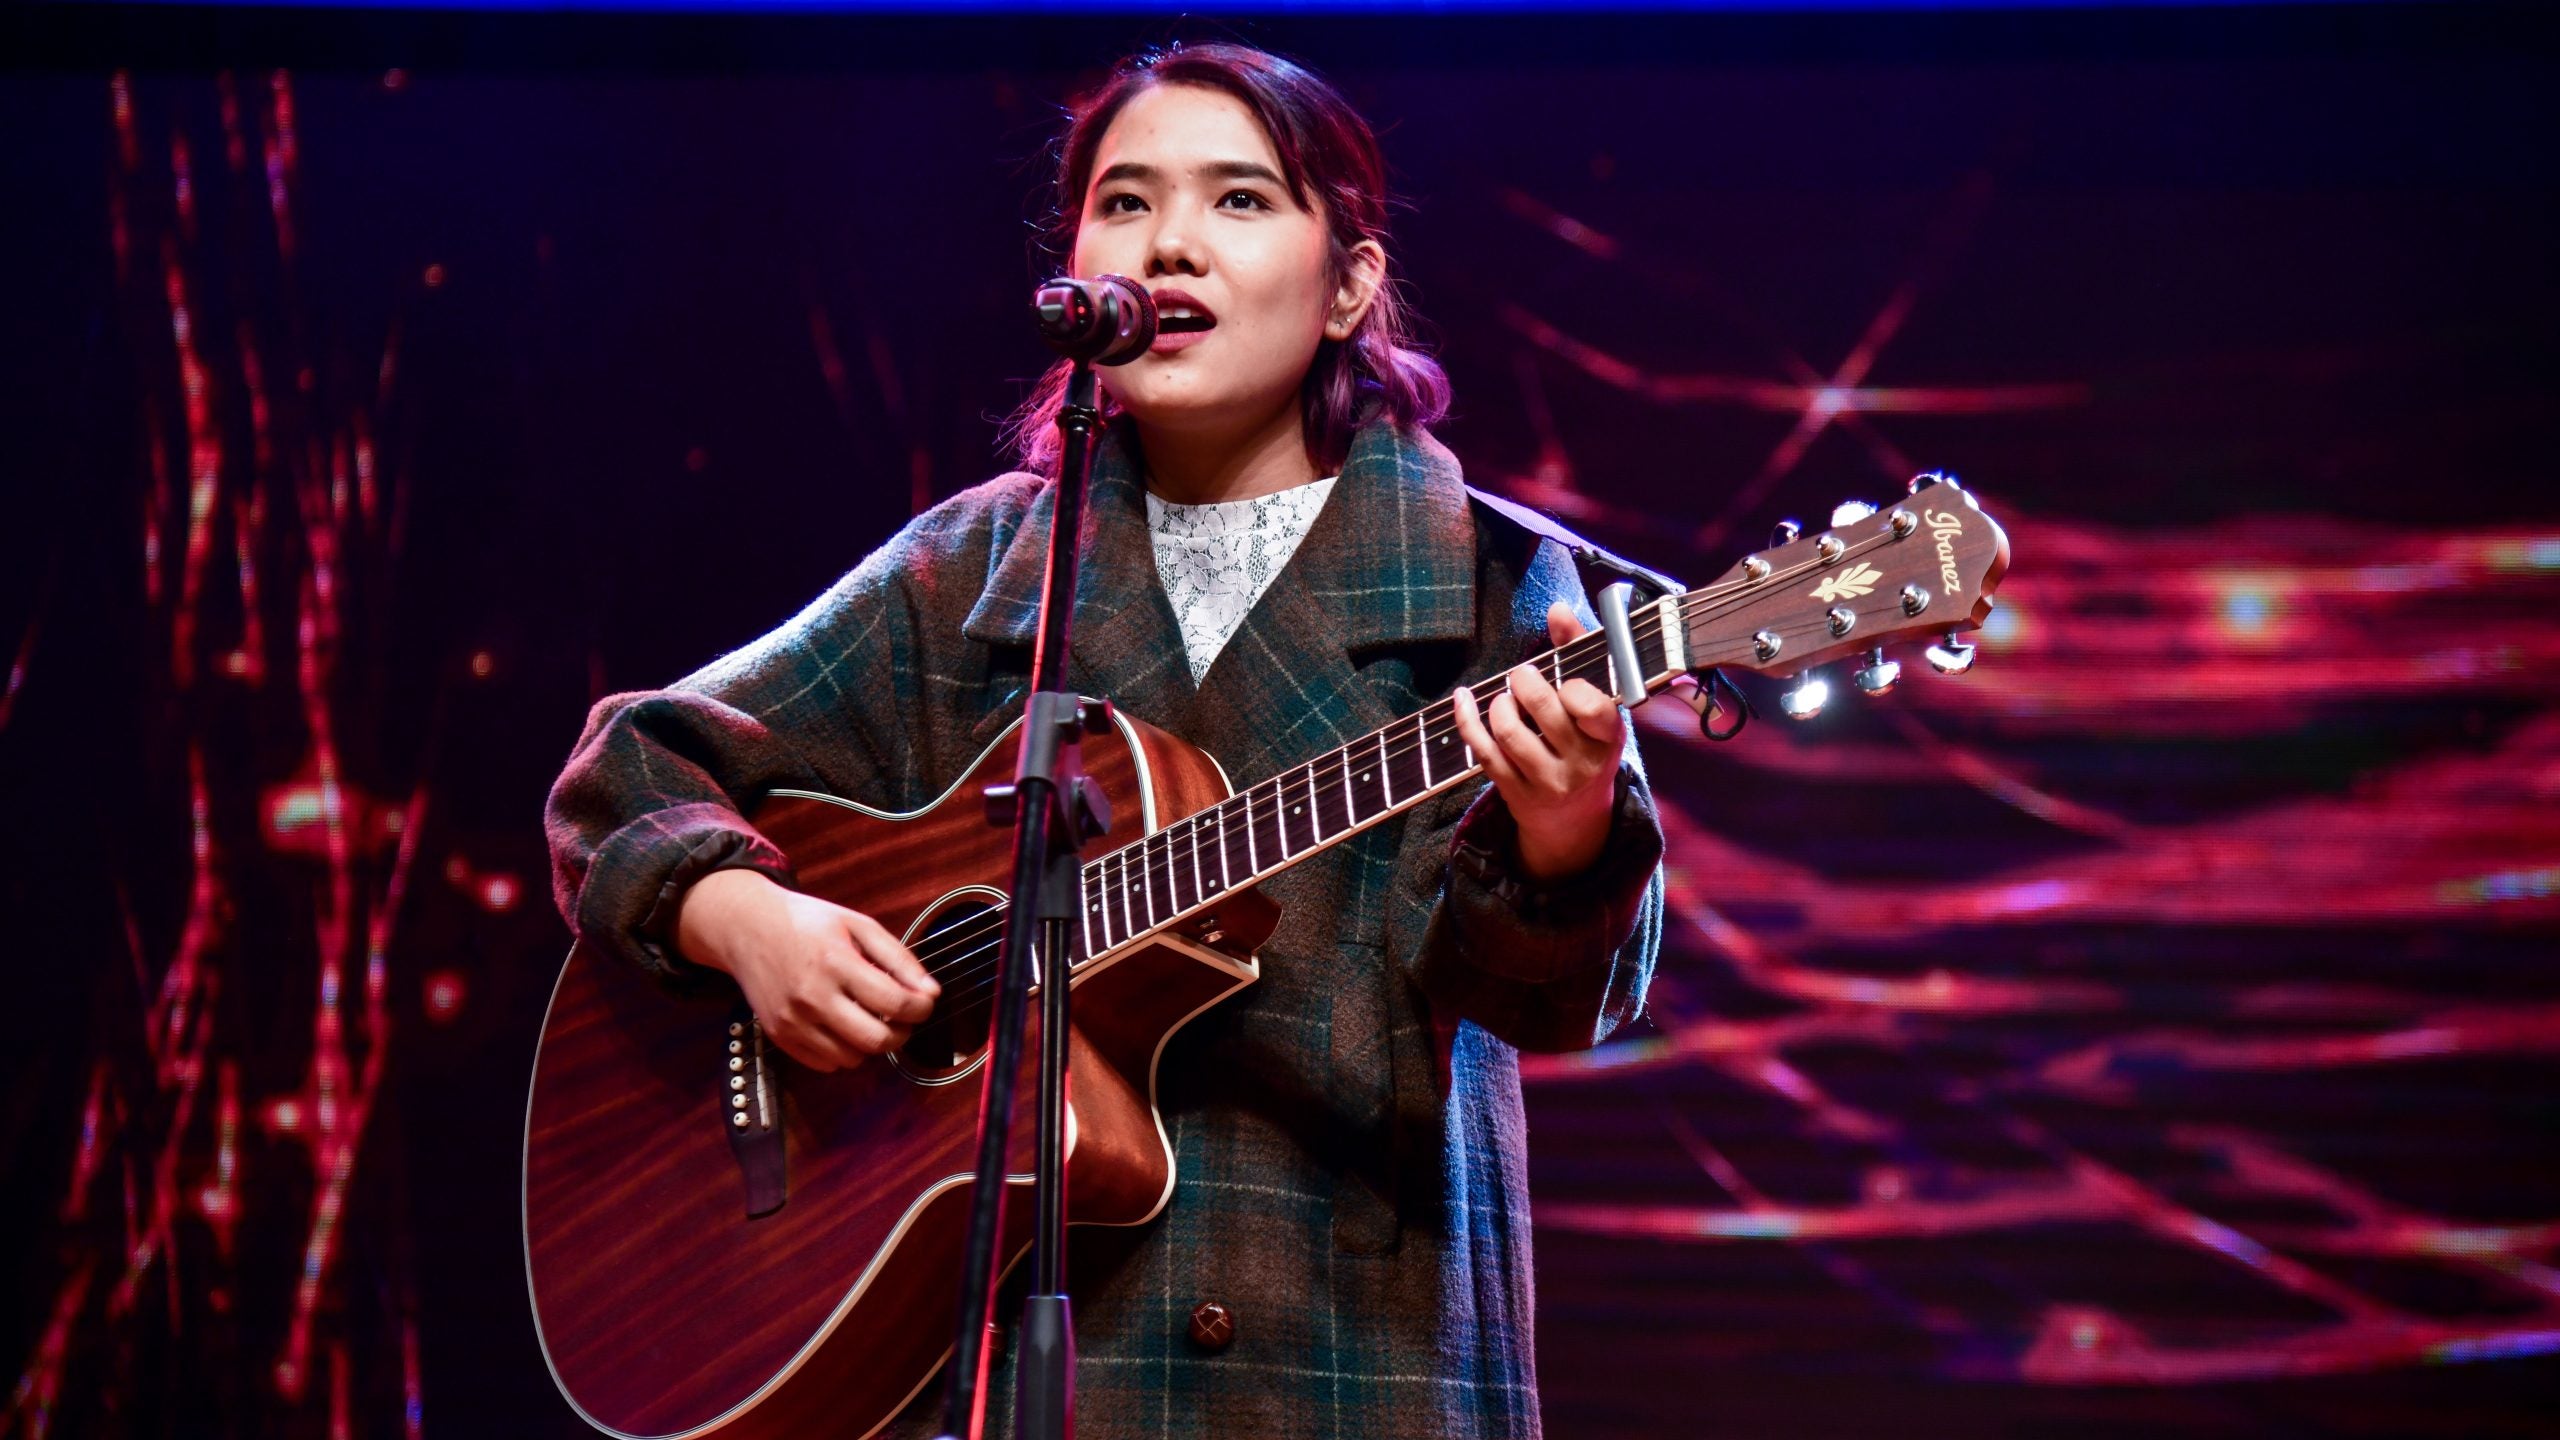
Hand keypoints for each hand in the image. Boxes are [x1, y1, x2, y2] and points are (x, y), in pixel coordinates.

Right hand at [673, 868, 940, 1071]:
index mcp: (835, 962)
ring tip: (871, 1019)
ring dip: (872, 1044)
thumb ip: (898, 958)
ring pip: (853, 1058)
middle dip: (902, 1033)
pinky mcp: (779, 1036)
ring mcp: (792, 1021)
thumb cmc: (807, 923)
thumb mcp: (858, 925)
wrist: (747, 928)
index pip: (894, 1002)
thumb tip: (931, 993)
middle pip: (876, 1039)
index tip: (925, 1002)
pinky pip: (826, 1064)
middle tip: (903, 1018)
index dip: (921, 1008)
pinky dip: (844, 1052)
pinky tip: (843, 1026)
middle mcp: (812, 996)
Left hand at [1449, 602, 1625, 881]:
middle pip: (1543, 710)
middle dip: (1523, 681)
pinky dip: (1467, 718)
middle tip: (1520, 676)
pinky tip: (1463, 699)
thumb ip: (1577, 653)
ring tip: (1504, 699)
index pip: (1593, 707)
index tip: (1564, 682)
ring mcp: (1548, 782)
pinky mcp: (1516, 793)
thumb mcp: (1594, 706)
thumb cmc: (1583, 743)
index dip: (1572, 688)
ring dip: (1498, 704)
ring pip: (1509, 731)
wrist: (1574, 817)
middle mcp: (1582, 763)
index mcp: (1608, 737)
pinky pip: (1483, 750)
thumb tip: (1558, 608)